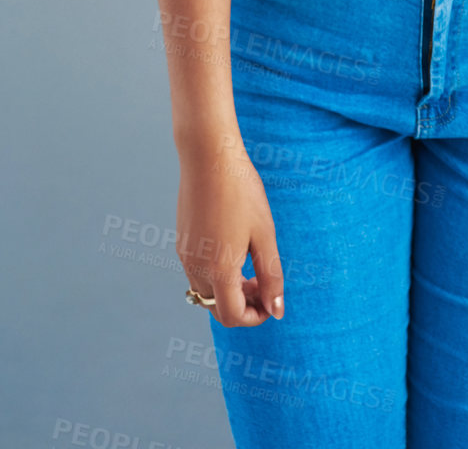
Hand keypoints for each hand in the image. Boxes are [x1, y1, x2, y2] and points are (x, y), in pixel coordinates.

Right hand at [177, 137, 284, 328]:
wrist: (209, 159)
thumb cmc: (243, 193)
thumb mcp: (264, 234)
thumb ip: (271, 275)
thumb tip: (277, 310)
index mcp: (219, 271)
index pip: (232, 317)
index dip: (255, 316)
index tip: (272, 301)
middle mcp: (196, 269)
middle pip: (217, 308)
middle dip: (244, 305)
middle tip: (266, 283)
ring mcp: (185, 256)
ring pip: (206, 292)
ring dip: (230, 291)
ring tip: (253, 266)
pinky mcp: (182, 243)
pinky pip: (198, 272)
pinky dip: (217, 275)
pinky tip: (236, 250)